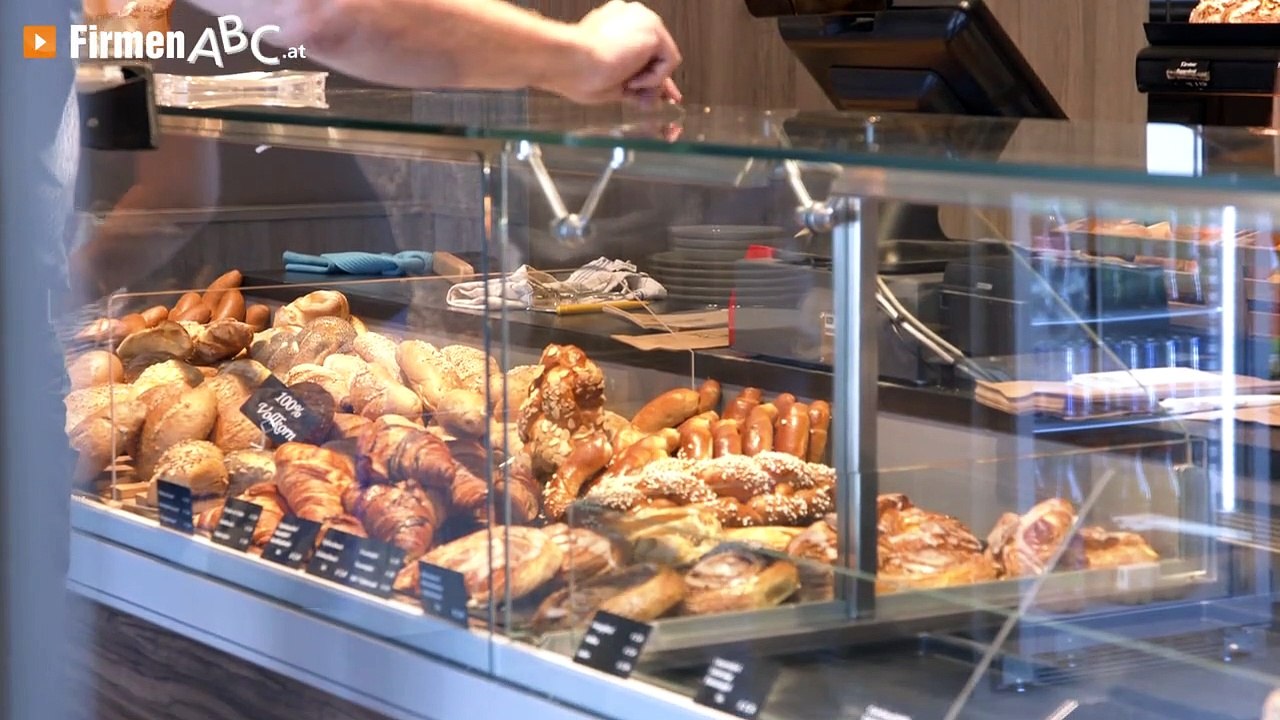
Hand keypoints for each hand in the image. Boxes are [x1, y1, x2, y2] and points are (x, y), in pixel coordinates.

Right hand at [549, 0, 682, 104]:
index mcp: (615, 23)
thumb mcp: (610, 84)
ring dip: (648, 81)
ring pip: (664, 59)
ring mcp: (643, 20)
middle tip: (651, 102)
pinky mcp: (653, 30)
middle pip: (656, 54)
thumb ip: (633, 87)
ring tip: (625, 85)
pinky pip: (670, 61)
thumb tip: (654, 100)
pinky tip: (630, 79)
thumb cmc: (574, 73)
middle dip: (656, 81)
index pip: (643, 50)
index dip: (649, 73)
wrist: (567, 62)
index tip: (652, 94)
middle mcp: (631, 17)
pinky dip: (654, 79)